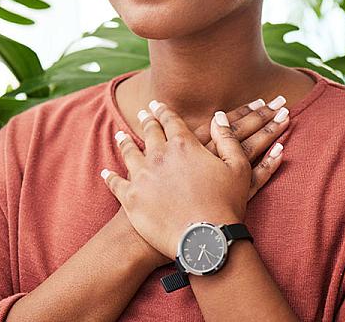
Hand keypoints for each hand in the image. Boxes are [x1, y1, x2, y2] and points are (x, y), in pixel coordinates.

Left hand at [101, 100, 286, 261]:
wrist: (204, 240)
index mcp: (184, 145)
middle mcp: (159, 155)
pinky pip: (116, 183)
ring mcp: (142, 176)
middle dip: (146, 121)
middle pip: (149, 132)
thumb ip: (228, 139)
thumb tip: (218, 116)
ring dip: (125, 143)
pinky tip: (106, 173)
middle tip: (143, 114)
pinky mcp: (131, 198)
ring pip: (129, 153)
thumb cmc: (226, 205)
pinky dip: (110, 177)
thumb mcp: (238, 168)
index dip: (164, 111)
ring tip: (121, 136)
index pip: (171, 121)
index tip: (158, 105)